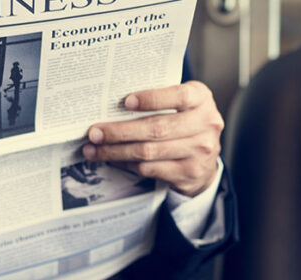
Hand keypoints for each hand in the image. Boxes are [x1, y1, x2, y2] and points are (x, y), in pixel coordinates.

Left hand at [82, 81, 224, 196]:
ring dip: (116, 151)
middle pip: (157, 128)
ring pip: (149, 151)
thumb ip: (160, 99)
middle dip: (120, 131)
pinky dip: (127, 164)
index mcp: (201, 100)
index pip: (179, 96)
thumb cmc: (186, 123)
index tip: (126, 101)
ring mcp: (199, 151)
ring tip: (94, 149)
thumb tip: (114, 105)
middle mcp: (205, 124)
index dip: (152, 99)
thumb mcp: (182, 105)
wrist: (206, 160)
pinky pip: (150, 168)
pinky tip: (114, 159)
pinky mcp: (188, 172)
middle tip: (95, 132)